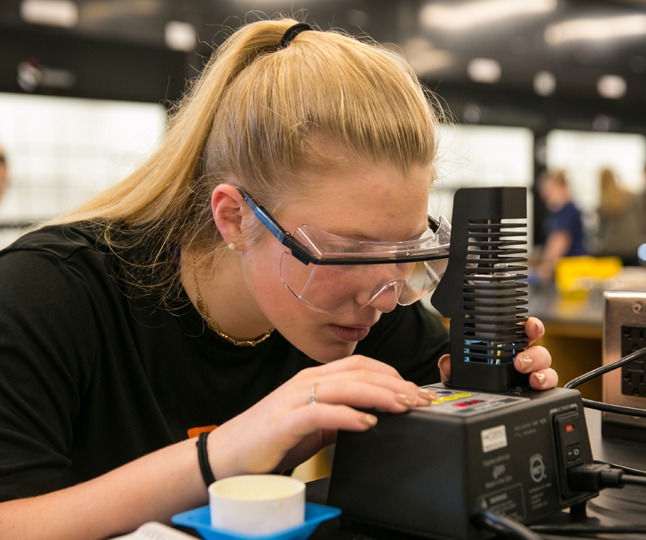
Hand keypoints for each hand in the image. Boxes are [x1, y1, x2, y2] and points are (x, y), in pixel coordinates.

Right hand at [206, 356, 434, 478]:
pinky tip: (366, 422)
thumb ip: (338, 415)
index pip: (360, 366)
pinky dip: (347, 415)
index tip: (415, 390)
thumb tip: (370, 415)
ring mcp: (293, 399)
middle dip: (394, 383)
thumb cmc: (269, 440)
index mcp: (314, 379)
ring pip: (344, 386)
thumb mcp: (312, 424)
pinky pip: (320, 412)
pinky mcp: (284, 421)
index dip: (391, 374)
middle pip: (358, 373)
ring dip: (378, 394)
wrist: (226, 455)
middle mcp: (305, 382)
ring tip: (403, 405)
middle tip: (420, 398)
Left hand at [437, 316, 557, 390]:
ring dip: (541, 371)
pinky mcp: (538, 391)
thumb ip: (451, 366)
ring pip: (547, 368)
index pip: (524, 331)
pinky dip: (546, 384)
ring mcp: (532, 375)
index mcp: (509, 346)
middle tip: (520, 361)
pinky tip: (538, 387)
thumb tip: (446, 362)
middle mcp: (525, 358)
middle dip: (534, 353)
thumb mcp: (458, 371)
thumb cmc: (474, 377)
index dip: (531, 326)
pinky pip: (549, 386)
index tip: (529, 326)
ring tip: (532, 378)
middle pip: (539, 350)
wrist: (475, 398)